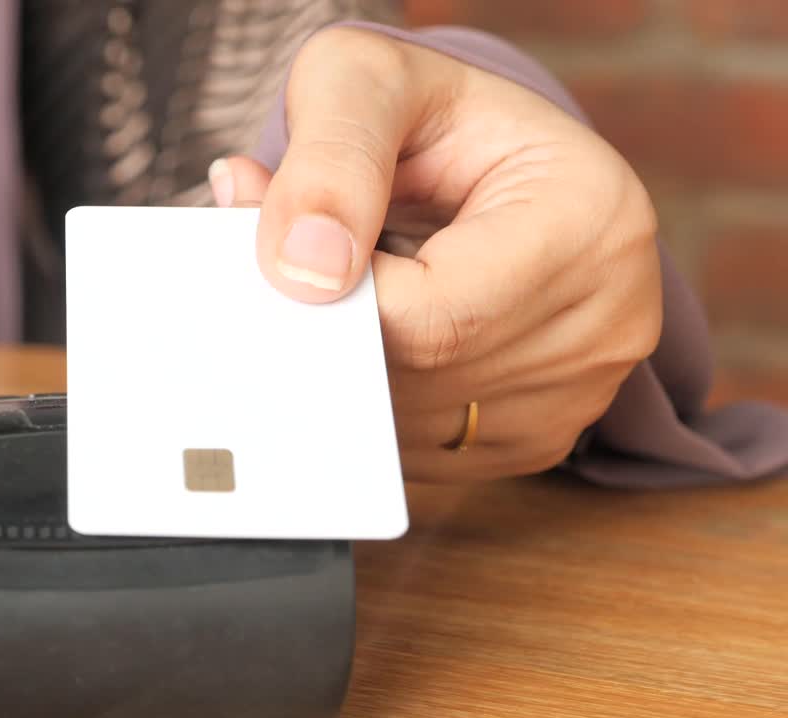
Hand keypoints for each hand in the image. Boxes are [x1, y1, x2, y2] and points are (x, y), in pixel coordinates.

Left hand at [209, 27, 661, 482]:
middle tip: (280, 280)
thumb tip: (303, 272)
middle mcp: (611, 316)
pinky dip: (368, 412)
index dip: (335, 303)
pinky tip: (364, 344)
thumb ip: (328, 163)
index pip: (433, 314)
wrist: (474, 160)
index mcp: (591, 216)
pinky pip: (422, 457)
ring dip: (343, 377)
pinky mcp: (541, 435)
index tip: (280, 264)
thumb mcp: (362, 86)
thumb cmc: (422, 115)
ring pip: (414, 430)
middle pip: (423, 381)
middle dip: (330, 339)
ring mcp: (583, 390)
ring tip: (336, 296)